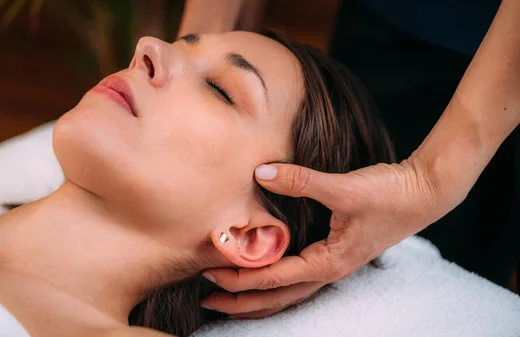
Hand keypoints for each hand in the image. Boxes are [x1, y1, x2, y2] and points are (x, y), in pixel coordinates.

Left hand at [201, 154, 466, 317]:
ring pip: (288, 292)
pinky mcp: (335, 253)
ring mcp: (333, 264)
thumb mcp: (343, 188)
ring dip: (257, 296)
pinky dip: (275, 283)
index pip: (274, 278)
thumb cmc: (389, 194)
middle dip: (242, 302)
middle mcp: (329, 270)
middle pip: (278, 298)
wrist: (424, 192)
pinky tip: (262, 275)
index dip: (240, 277)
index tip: (211, 275)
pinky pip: (298, 278)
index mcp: (328, 262)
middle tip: (207, 300)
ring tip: (228, 297)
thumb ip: (300, 180)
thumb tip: (261, 173)